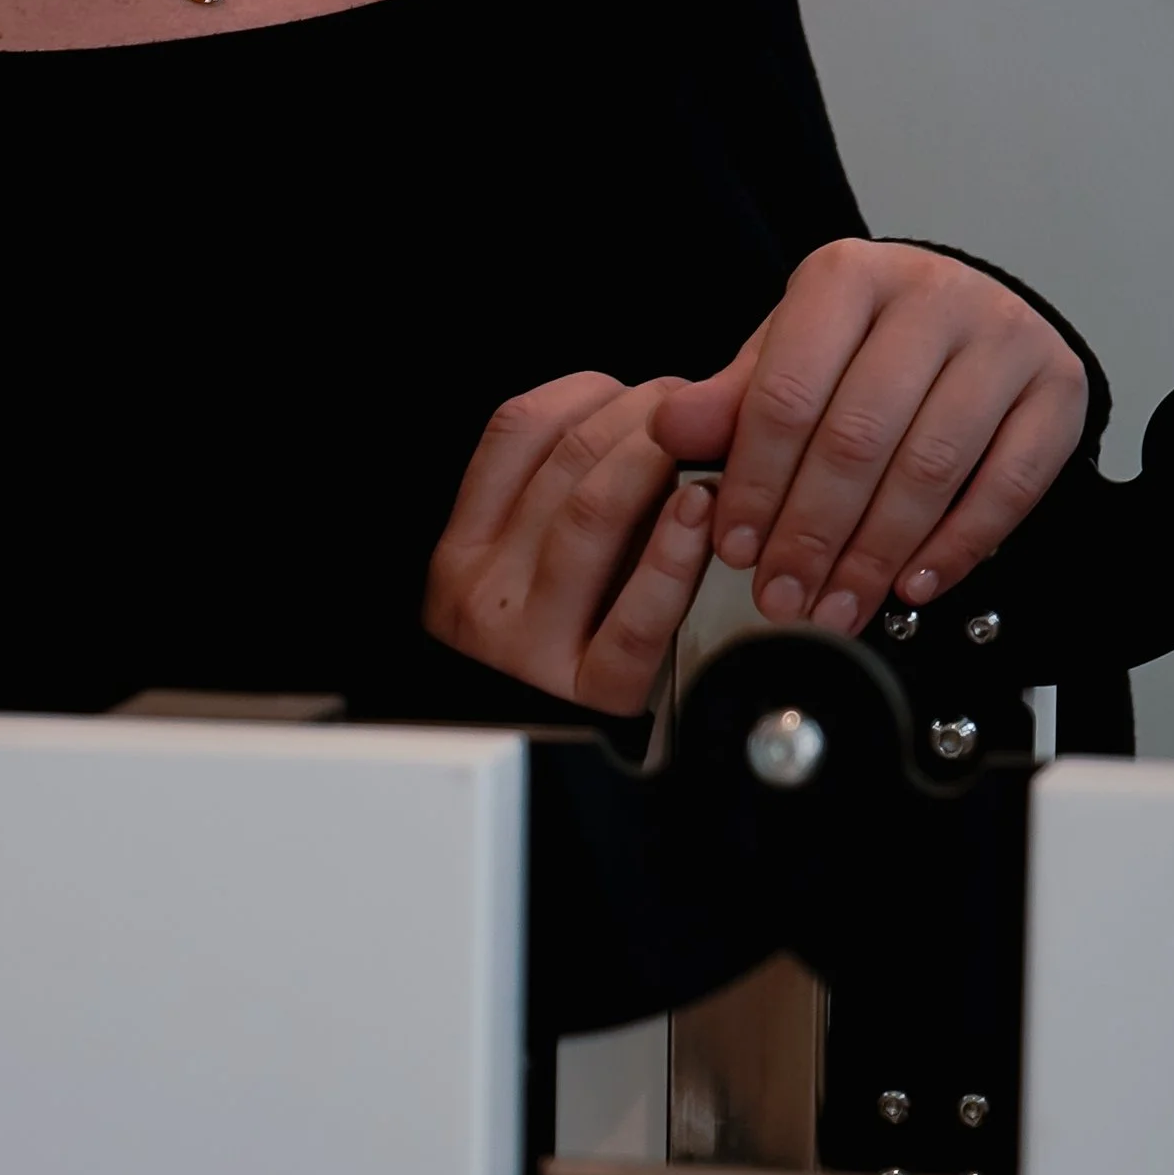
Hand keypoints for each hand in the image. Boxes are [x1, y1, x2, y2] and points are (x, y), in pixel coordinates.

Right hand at [422, 370, 723, 712]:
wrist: (514, 782)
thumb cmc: (530, 664)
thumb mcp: (505, 580)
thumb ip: (550, 511)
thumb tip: (639, 431)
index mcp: (463, 549)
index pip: (514, 430)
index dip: (589, 394)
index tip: (642, 392)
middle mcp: (485, 588)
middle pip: (565, 461)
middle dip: (645, 417)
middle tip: (702, 413)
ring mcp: (529, 643)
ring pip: (592, 516)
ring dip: (661, 464)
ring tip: (711, 450)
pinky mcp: (587, 695)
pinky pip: (634, 617)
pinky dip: (673, 559)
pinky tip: (702, 522)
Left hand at [654, 242, 1087, 637]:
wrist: (967, 319)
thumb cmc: (865, 346)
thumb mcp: (788, 357)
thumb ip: (733, 401)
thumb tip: (672, 430)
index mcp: (848, 276)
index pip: (789, 392)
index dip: (757, 482)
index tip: (737, 548)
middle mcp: (933, 294)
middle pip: (860, 437)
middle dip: (813, 534)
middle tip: (784, 596)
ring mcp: (1004, 338)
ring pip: (932, 467)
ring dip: (877, 554)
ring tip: (838, 607)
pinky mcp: (1058, 386)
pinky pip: (1007, 486)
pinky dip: (956, 546)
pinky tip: (912, 585)